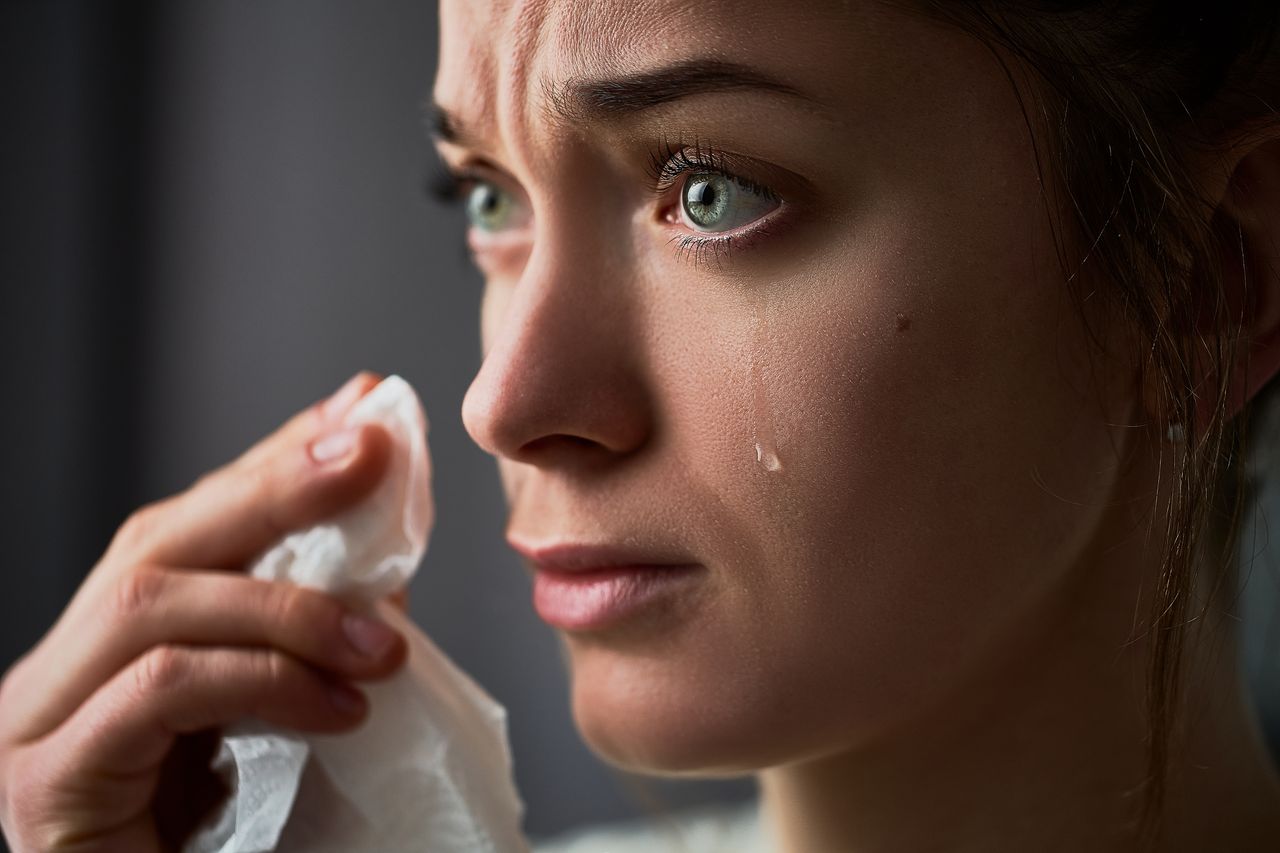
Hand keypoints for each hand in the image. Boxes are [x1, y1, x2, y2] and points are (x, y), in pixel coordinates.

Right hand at [0, 372, 411, 851]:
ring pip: (152, 602)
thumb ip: (312, 635)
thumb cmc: (230, 845)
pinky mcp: (51, 783)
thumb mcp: (282, 716)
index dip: (276, 459)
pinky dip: (262, 680)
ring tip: (382, 645)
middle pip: (159, 540)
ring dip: (287, 606)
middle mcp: (60, 670)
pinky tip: (341, 711)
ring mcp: (40, 723)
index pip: (193, 524)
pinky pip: (158, 692)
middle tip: (373, 454)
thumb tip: (386, 553)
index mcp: (112, 648)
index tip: (362, 408)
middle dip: (276, 486)